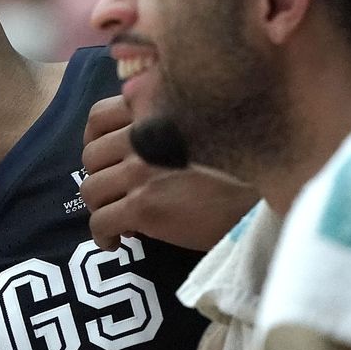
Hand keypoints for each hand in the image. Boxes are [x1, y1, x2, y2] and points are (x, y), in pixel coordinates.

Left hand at [81, 95, 257, 251]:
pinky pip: (100, 222)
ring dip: (101, 207)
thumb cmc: (236, 165)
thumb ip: (162, 122)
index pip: (98, 117)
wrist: (259, 198)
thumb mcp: (198, 125)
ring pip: (91, 190)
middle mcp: (142, 134)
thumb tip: (129, 143)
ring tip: (119, 219)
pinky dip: (102, 235)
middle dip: (100, 177)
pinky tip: (116, 241)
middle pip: (91, 157)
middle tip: (117, 193)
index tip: (105, 158)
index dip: (94, 140)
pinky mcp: (143, 205)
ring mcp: (140, 169)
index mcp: (154, 108)